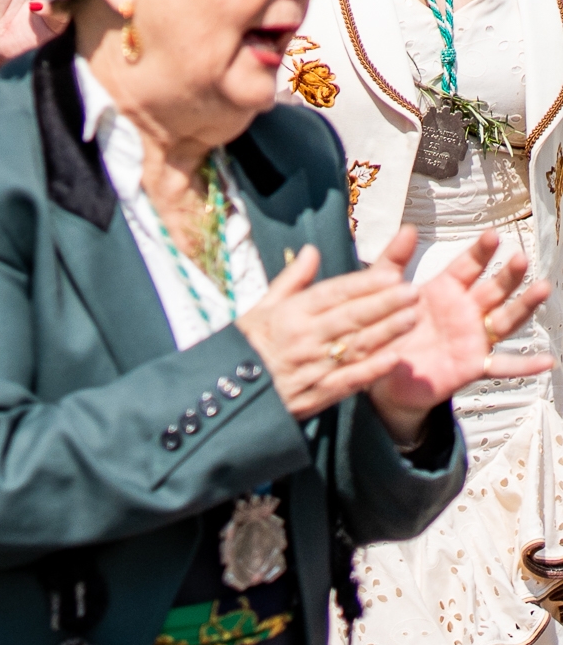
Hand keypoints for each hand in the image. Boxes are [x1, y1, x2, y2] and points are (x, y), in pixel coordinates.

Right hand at [237, 241, 423, 418]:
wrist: (232, 390)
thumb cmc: (247, 344)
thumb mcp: (261, 306)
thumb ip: (292, 279)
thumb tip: (311, 251)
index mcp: (289, 313)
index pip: (332, 294)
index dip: (363, 284)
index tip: (390, 274)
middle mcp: (303, 337)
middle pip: (349, 317)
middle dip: (384, 304)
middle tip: (413, 291)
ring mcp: (312, 366)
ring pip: (355, 346)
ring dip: (386, 332)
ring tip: (413, 318)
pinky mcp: (318, 393)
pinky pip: (350, 380)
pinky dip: (372, 370)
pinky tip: (395, 359)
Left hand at [368, 226, 554, 443]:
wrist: (382, 373)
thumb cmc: (388, 329)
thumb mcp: (383, 290)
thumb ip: (394, 259)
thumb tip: (407, 228)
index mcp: (445, 291)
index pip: (468, 266)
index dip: (480, 251)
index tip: (492, 235)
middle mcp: (465, 312)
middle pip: (493, 289)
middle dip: (508, 274)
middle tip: (520, 257)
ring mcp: (473, 338)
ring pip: (505, 320)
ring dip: (524, 305)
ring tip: (542, 288)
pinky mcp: (472, 365)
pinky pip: (502, 366)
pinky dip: (525, 366)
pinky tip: (546, 361)